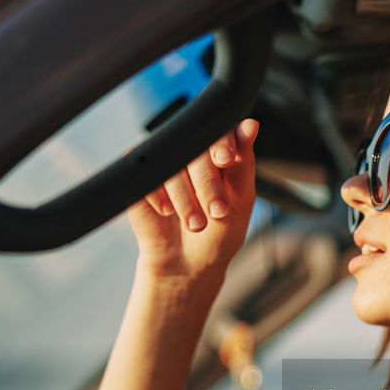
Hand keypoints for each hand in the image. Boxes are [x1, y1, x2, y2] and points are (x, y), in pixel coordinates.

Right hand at [129, 119, 259, 281]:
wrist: (189, 264)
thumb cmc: (219, 232)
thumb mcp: (240, 201)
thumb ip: (244, 163)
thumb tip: (250, 124)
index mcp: (216, 151)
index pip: (219, 130)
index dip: (221, 141)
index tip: (224, 159)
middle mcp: (189, 151)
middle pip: (195, 148)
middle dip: (208, 183)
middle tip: (217, 211)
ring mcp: (163, 162)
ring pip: (171, 163)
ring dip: (186, 197)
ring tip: (196, 223)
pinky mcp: (139, 176)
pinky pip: (146, 175)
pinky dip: (159, 195)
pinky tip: (167, 212)